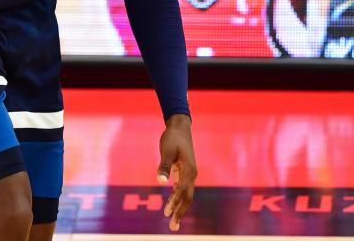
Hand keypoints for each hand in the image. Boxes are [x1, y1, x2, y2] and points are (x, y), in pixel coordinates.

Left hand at [157, 113, 196, 231]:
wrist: (180, 126)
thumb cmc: (172, 138)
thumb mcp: (166, 151)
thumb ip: (164, 166)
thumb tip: (161, 181)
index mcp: (189, 171)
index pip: (183, 193)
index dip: (177, 205)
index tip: (169, 215)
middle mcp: (192, 174)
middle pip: (187, 197)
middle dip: (180, 212)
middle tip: (173, 226)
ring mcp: (189, 173)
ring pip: (185, 194)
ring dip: (178, 206)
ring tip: (171, 218)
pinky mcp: (185, 170)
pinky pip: (182, 187)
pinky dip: (177, 196)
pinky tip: (171, 202)